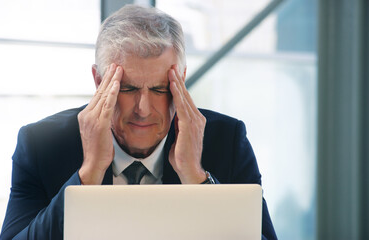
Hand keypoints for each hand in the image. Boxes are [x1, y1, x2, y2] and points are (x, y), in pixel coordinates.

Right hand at [78, 64, 122, 184]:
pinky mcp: (99, 124)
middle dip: (108, 76)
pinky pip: (107, 105)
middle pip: (99, 91)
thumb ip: (101, 118)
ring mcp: (91, 119)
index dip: (104, 82)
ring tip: (118, 68)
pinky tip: (117, 83)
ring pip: (103, 95)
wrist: (93, 164)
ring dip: (111, 80)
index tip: (110, 71)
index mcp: (85, 115)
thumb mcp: (99, 131)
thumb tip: (107, 111)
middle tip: (115, 63)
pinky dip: (112, 93)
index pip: (96, 95)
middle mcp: (86, 114)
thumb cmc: (99, 150)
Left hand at [168, 65, 206, 183]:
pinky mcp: (189, 126)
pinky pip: (182, 106)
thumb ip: (177, 125)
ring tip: (171, 71)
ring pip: (184, 98)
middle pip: (186, 95)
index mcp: (195, 120)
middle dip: (178, 80)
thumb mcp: (178, 136)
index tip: (174, 74)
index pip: (186, 100)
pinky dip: (177, 94)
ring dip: (177, 83)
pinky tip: (172, 85)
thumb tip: (173, 116)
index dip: (180, 86)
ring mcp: (195, 122)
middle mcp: (197, 118)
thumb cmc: (182, 156)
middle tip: (172, 66)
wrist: (189, 170)